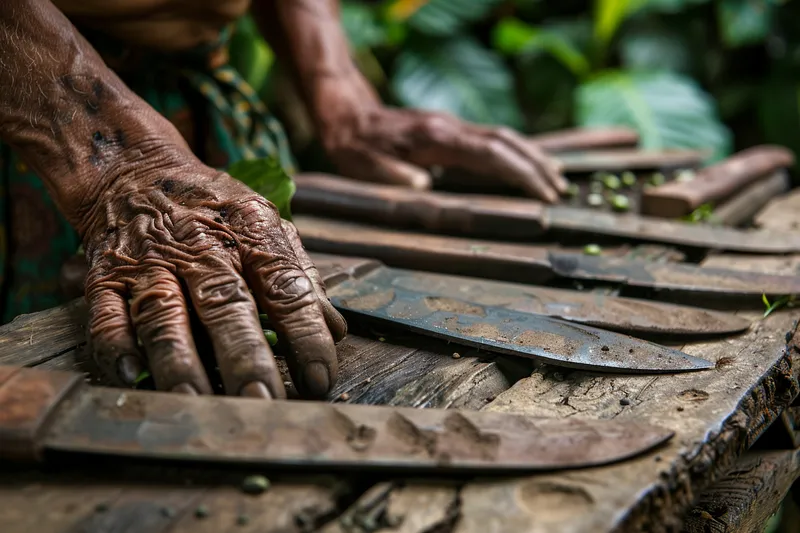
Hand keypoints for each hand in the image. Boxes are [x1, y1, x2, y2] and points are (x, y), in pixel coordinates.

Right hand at [81, 153, 345, 398]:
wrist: (137, 170)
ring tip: (193, 399)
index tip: (320, 378)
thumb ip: (300, 276)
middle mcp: (203, 248)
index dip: (306, 334)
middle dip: (244, 356)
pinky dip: (114, 344)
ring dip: (178, 359)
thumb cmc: (215, 210)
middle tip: (261, 401)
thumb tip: (337, 330)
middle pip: (226, 304)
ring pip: (164, 313)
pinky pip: (106, 312)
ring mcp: (152, 261)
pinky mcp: (108, 274)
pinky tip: (129, 375)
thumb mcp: (267, 225)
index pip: (287, 288)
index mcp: (252, 236)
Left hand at [315, 79, 567, 202]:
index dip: (520, 173)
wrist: (346, 113)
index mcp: (435, 138)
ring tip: (556, 177)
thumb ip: (392, 176)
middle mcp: (450, 127)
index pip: (490, 154)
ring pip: (502, 136)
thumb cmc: (354, 145)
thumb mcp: (363, 165)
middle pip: (506, 141)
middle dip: (536, 165)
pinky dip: (515, 151)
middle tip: (561, 190)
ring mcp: (451, 125)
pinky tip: (524, 164)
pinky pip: (491, 138)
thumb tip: (425, 186)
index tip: (543, 193)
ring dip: (531, 155)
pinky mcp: (449, 129)